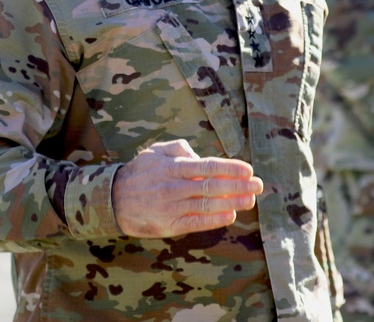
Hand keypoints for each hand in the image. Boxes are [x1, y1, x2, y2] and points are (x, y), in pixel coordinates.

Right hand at [112, 139, 262, 238]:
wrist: (114, 200)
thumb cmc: (139, 173)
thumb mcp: (155, 152)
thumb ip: (179, 149)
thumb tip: (200, 155)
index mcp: (172, 167)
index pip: (207, 166)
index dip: (229, 168)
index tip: (248, 169)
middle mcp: (174, 187)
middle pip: (212, 186)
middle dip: (238, 185)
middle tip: (259, 184)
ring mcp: (172, 207)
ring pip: (207, 205)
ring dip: (232, 202)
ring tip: (251, 200)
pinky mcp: (170, 224)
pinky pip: (197, 223)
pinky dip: (216, 220)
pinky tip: (231, 215)